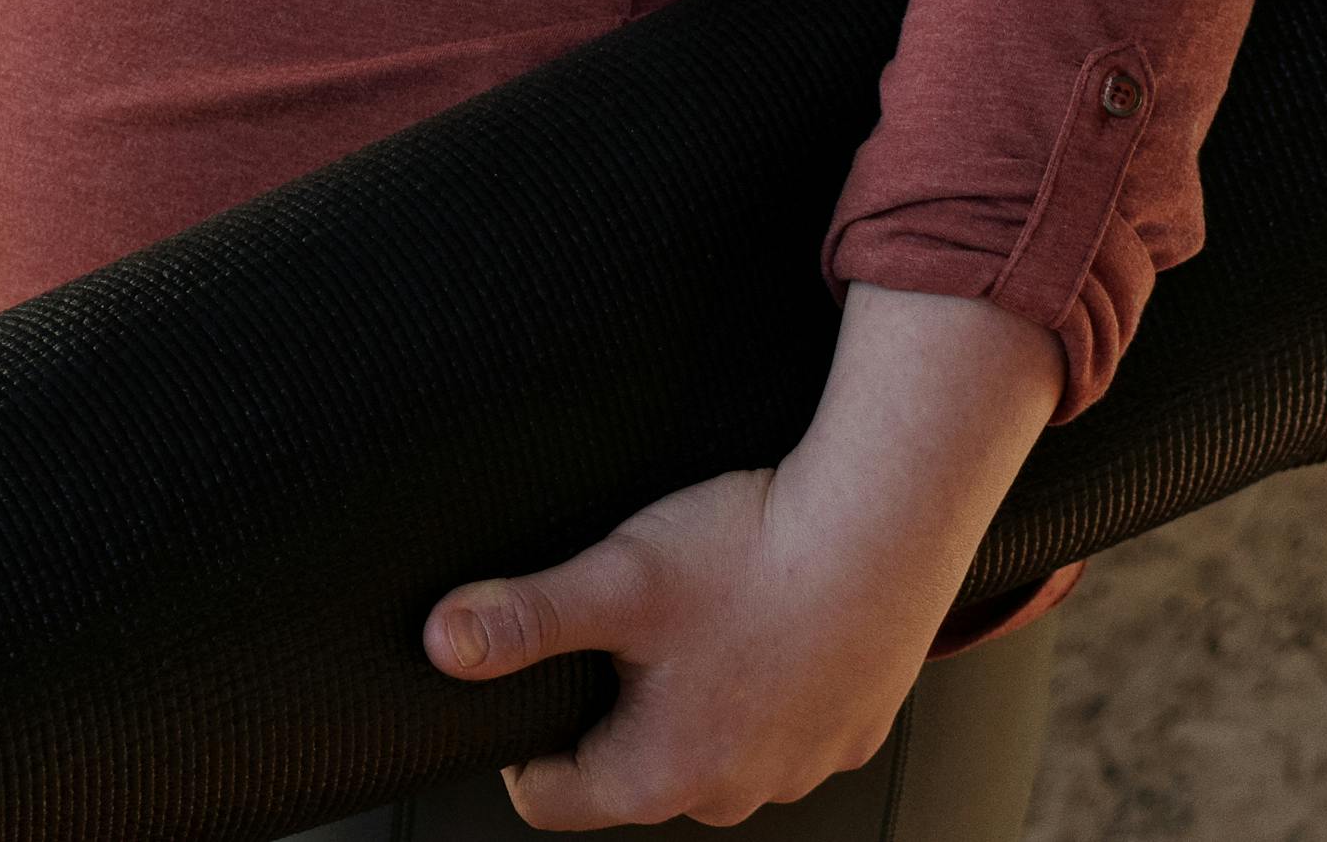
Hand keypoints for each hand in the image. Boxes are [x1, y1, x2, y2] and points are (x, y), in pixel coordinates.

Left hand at [423, 285, 1057, 826]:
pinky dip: (761, 681)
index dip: (519, 739)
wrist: (883, 527)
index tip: (528, 675)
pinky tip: (759, 620)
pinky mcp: (850, 733)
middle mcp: (734, 794)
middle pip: (630, 771)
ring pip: (708, 747)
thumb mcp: (614, 581)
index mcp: (662, 776)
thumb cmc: (755, 557)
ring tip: (697, 614)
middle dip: (610, 705)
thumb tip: (443, 644)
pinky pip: (779, 722)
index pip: (549, 798)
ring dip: (689, 695)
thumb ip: (521, 618)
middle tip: (619, 624)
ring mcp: (800, 769)